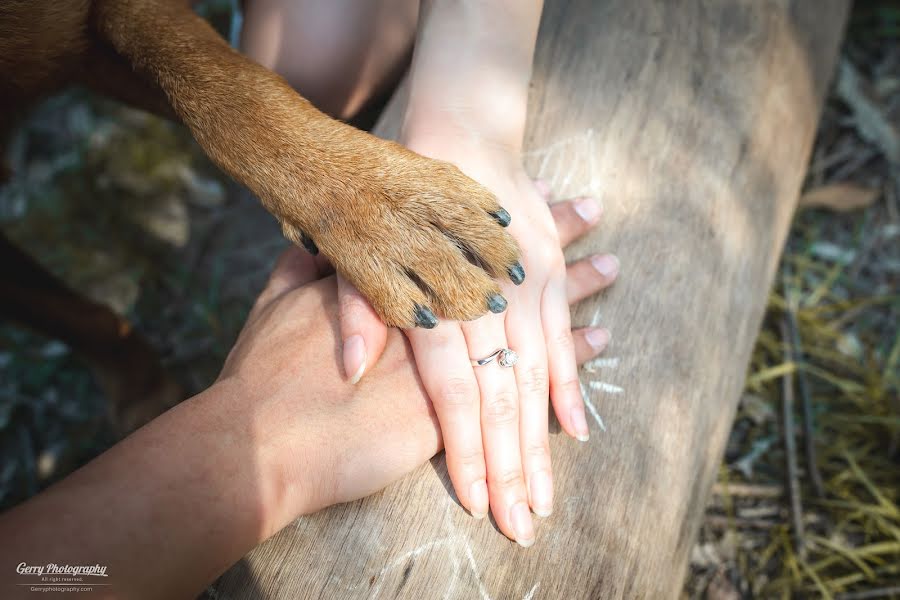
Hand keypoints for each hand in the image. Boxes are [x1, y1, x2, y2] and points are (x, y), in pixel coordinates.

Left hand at [336, 146, 619, 545]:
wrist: (460, 128)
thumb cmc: (398, 195)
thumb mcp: (361, 244)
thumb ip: (358, 307)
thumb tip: (350, 365)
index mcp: (438, 300)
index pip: (455, 393)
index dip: (469, 450)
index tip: (483, 502)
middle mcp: (488, 300)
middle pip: (501, 398)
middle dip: (513, 467)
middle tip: (526, 523)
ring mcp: (526, 287)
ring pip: (537, 378)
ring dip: (544, 443)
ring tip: (550, 495)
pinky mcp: (548, 272)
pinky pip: (563, 338)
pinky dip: (570, 384)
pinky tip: (578, 427)